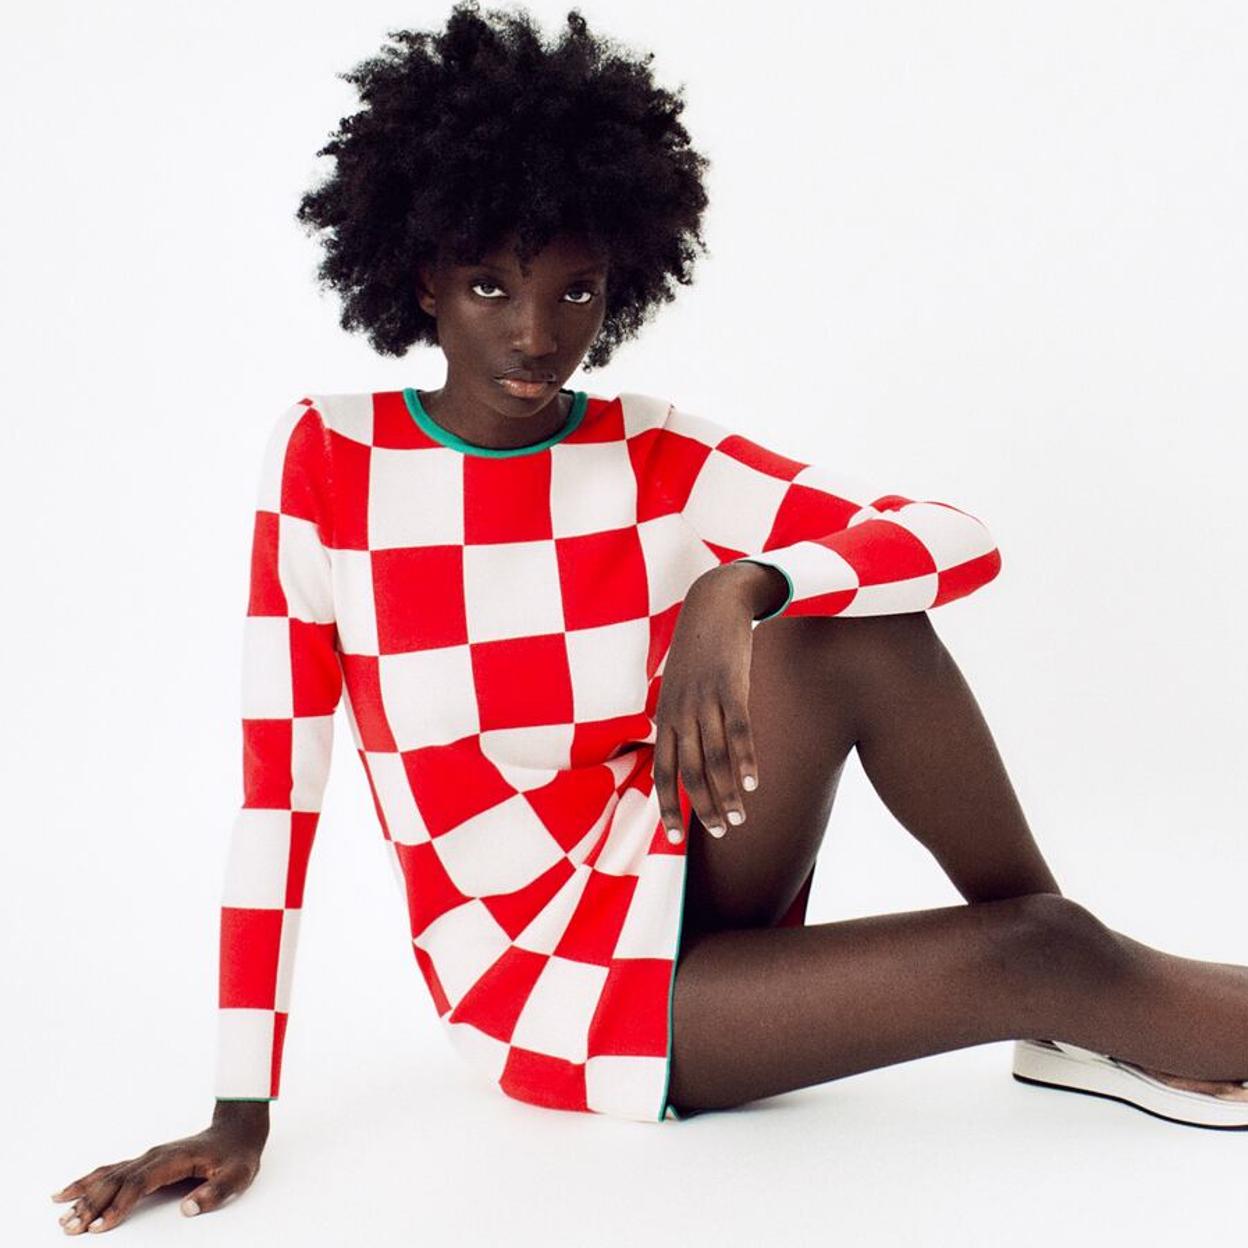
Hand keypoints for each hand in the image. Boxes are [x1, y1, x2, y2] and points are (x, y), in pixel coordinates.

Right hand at [51, 1102, 268, 1233]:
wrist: (237, 1130)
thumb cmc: (237, 1156)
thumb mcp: (237, 1176)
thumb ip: (216, 1193)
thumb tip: (188, 1210)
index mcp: (175, 1159)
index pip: (140, 1182)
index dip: (119, 1204)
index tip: (100, 1226)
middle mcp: (155, 1156)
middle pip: (117, 1180)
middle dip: (92, 1204)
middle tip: (70, 1229)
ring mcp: (148, 1158)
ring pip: (109, 1176)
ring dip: (85, 1196)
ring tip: (61, 1217)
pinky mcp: (145, 1163)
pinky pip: (110, 1172)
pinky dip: (87, 1182)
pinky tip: (66, 1193)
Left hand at [653, 567, 764, 843]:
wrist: (713, 604)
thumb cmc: (698, 651)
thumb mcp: (678, 687)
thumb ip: (679, 720)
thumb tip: (685, 754)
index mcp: (666, 717)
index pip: (663, 772)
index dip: (667, 807)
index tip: (674, 839)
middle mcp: (681, 713)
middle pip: (690, 773)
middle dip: (704, 808)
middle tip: (721, 832)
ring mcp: (705, 700)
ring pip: (715, 759)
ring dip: (728, 794)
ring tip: (741, 818)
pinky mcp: (730, 686)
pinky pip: (738, 731)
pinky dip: (745, 760)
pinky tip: (753, 784)